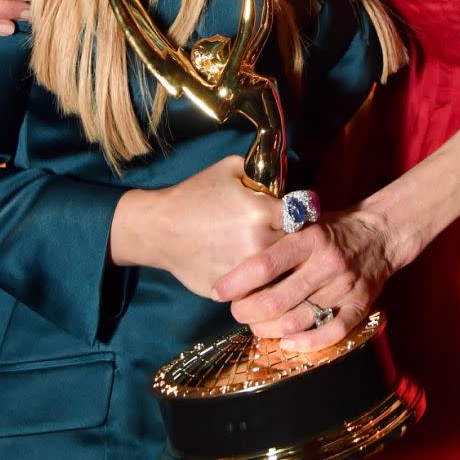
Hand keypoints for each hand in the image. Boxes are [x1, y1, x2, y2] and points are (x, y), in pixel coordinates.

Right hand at [109, 156, 286, 297]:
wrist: (159, 228)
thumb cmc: (194, 195)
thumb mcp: (230, 168)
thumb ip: (261, 173)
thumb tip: (284, 182)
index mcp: (261, 212)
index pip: (301, 215)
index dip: (299, 213)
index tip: (294, 215)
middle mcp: (258, 243)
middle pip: (293, 246)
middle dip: (290, 240)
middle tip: (280, 235)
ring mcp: (245, 272)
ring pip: (278, 272)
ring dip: (277, 265)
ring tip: (266, 255)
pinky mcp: (231, 291)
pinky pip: (257, 290)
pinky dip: (257, 284)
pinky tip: (248, 271)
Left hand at [212, 205, 396, 350]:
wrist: (380, 234)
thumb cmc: (331, 229)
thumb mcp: (304, 221)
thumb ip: (276, 237)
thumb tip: (232, 256)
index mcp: (310, 238)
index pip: (265, 264)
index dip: (236, 282)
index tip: (218, 291)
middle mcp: (327, 263)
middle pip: (276, 300)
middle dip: (247, 311)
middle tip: (236, 311)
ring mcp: (344, 287)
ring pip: (298, 320)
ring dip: (269, 329)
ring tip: (256, 325)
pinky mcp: (360, 306)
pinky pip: (331, 333)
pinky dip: (306, 343)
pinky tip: (287, 342)